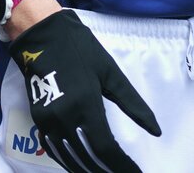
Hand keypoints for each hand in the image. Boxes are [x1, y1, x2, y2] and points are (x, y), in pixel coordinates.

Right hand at [7, 9, 159, 172]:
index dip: (122, 165)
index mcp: (85, 105)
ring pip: (69, 158)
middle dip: (107, 171)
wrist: (40, 33)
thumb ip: (133, 104)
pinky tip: (81, 164)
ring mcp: (48, 120)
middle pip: (88, 158)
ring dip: (88, 169)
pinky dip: (69, 161)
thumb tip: (156, 131)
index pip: (105, 149)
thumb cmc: (78, 49)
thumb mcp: (110, 72)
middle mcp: (64, 118)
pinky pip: (54, 150)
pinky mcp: (38, 118)